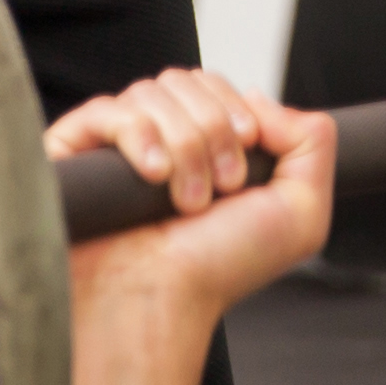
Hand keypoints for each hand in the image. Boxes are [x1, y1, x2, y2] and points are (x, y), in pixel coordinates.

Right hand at [47, 67, 335, 310]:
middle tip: (220, 190)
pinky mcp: (73, 151)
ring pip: (151, 92)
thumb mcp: (302, 211)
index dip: (236, 112)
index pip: (214, 86)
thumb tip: (259, 96)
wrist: (160, 303)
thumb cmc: (218, 268)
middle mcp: (158, 139)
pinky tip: (152, 175)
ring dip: (183, 145)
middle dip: (213, 131)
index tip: (245, 158)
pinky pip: (106, 110)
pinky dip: (139, 136)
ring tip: (184, 200)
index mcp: (203, 145)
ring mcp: (113, 145)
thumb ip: (312, 140)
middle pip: (185, 81)